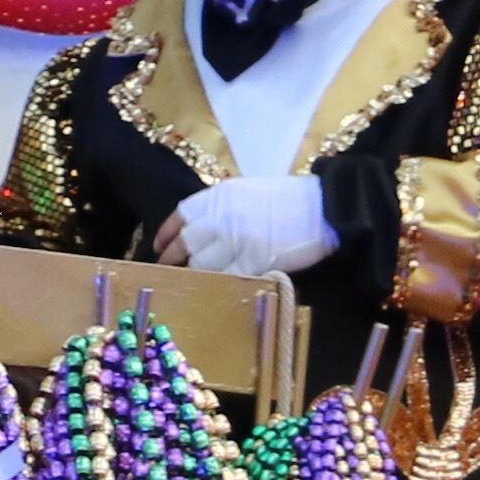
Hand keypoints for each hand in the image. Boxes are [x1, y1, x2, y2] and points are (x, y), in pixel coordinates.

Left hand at [164, 171, 339, 282]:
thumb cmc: (287, 197)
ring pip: (201, 264)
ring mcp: (236, 242)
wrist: (321, 208)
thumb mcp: (245, 190)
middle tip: (166, 270)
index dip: (166, 233)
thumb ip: (221, 206)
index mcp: (218, 196)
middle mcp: (221, 218)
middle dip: (172, 258)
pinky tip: (212, 289)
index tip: (159, 245)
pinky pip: (227, 277)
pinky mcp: (254, 262)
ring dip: (191, 274)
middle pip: (185, 243)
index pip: (180, 215)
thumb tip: (203, 224)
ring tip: (187, 282)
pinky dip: (217, 283)